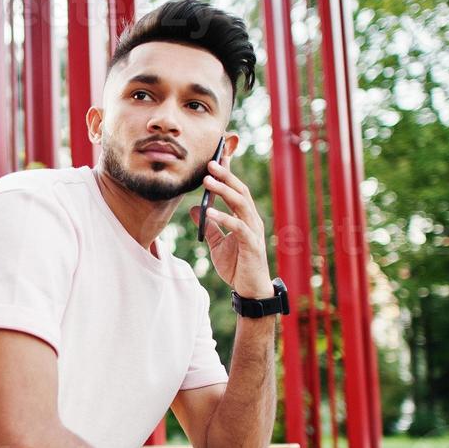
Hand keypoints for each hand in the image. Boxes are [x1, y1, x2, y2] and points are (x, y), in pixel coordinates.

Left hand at [190, 157, 272, 297]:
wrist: (250, 290)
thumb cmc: (237, 266)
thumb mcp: (217, 244)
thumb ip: (208, 226)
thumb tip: (194, 209)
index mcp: (245, 218)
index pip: (236, 190)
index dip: (227, 174)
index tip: (216, 157)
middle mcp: (252, 220)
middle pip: (240, 191)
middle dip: (226, 176)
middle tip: (210, 162)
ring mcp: (253, 231)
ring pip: (240, 204)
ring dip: (224, 191)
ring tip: (208, 180)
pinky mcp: (251, 244)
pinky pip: (238, 227)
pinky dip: (223, 218)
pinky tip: (209, 212)